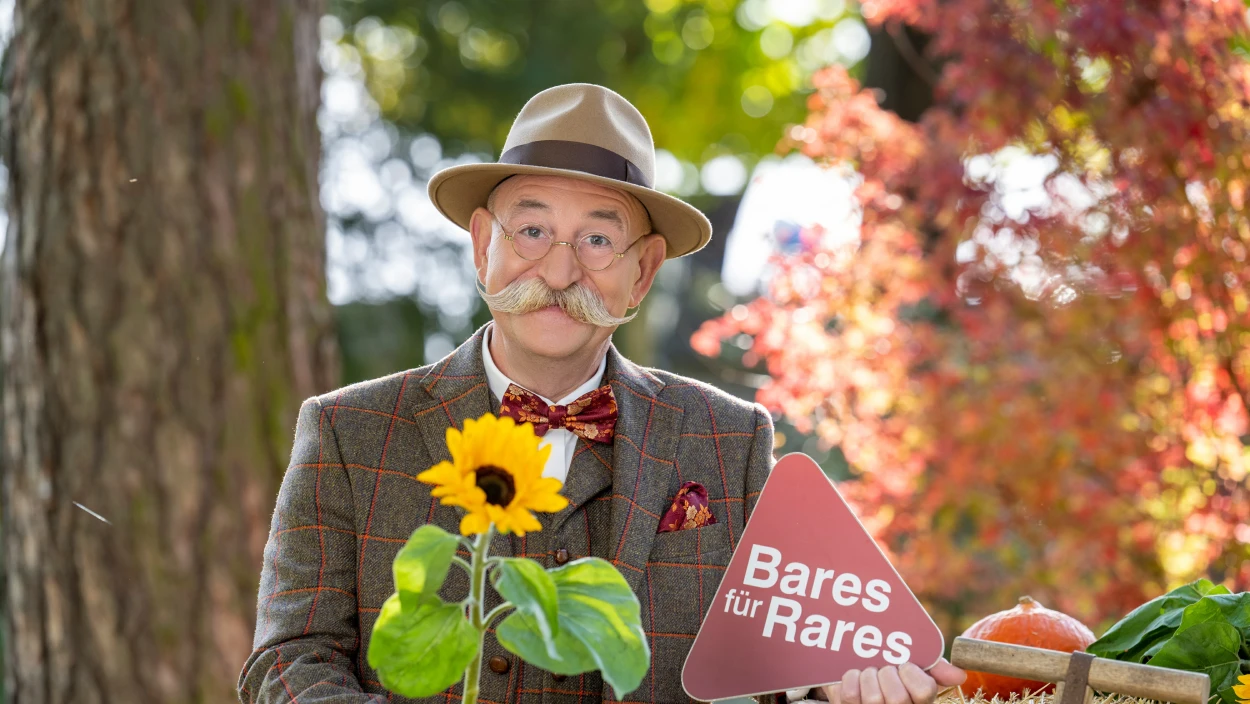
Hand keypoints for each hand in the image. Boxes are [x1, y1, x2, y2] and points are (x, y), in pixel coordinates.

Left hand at [821, 659, 966, 703]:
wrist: (856, 671)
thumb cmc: (891, 672)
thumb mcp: (914, 667)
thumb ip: (936, 667)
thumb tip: (959, 675)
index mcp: (921, 702)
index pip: (924, 691)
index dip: (911, 673)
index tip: (904, 664)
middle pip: (898, 697)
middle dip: (887, 674)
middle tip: (884, 669)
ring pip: (873, 698)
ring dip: (868, 676)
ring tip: (869, 674)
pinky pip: (851, 695)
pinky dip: (850, 679)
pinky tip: (855, 678)